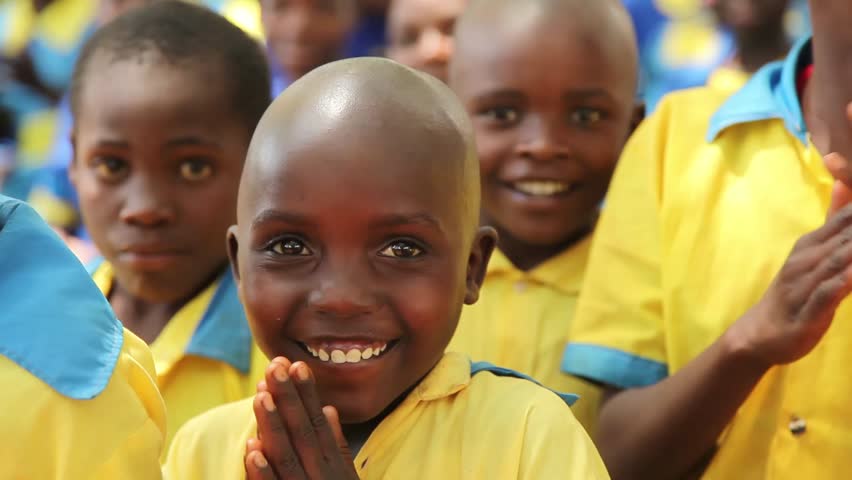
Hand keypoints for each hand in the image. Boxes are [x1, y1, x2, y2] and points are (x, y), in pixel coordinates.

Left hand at [244, 357, 358, 479]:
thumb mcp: (345, 473)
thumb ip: (337, 444)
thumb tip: (328, 408)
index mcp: (332, 462)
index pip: (318, 422)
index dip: (307, 394)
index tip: (297, 365)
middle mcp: (320, 474)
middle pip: (302, 432)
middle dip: (288, 398)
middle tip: (275, 366)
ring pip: (285, 455)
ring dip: (273, 424)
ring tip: (261, 395)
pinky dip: (263, 472)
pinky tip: (251, 448)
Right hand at [727, 152, 851, 367]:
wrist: (759, 334)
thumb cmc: (793, 293)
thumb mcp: (813, 252)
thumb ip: (833, 218)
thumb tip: (843, 183)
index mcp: (814, 242)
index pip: (848, 211)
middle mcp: (810, 255)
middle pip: (849, 228)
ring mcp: (808, 280)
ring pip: (844, 256)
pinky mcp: (810, 307)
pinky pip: (834, 290)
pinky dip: (849, 279)